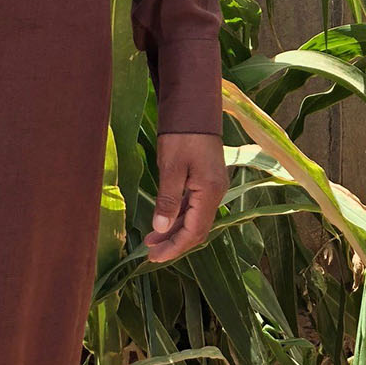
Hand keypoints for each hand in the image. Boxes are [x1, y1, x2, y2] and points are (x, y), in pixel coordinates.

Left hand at [144, 132, 227, 263]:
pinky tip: (163, 219)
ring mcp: (212, 186)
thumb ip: (168, 200)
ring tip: (151, 240)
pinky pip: (193, 206)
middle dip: (174, 243)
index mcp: (210, 192)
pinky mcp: (205, 179)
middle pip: (197, 229)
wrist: (194, 107)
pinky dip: (178, 216)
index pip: (194, 232)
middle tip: (150, 253)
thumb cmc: (183, 134)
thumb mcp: (172, 167)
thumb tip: (161, 229)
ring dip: (174, 230)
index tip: (154, 257)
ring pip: (194, 218)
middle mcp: (216, 193)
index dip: (174, 247)